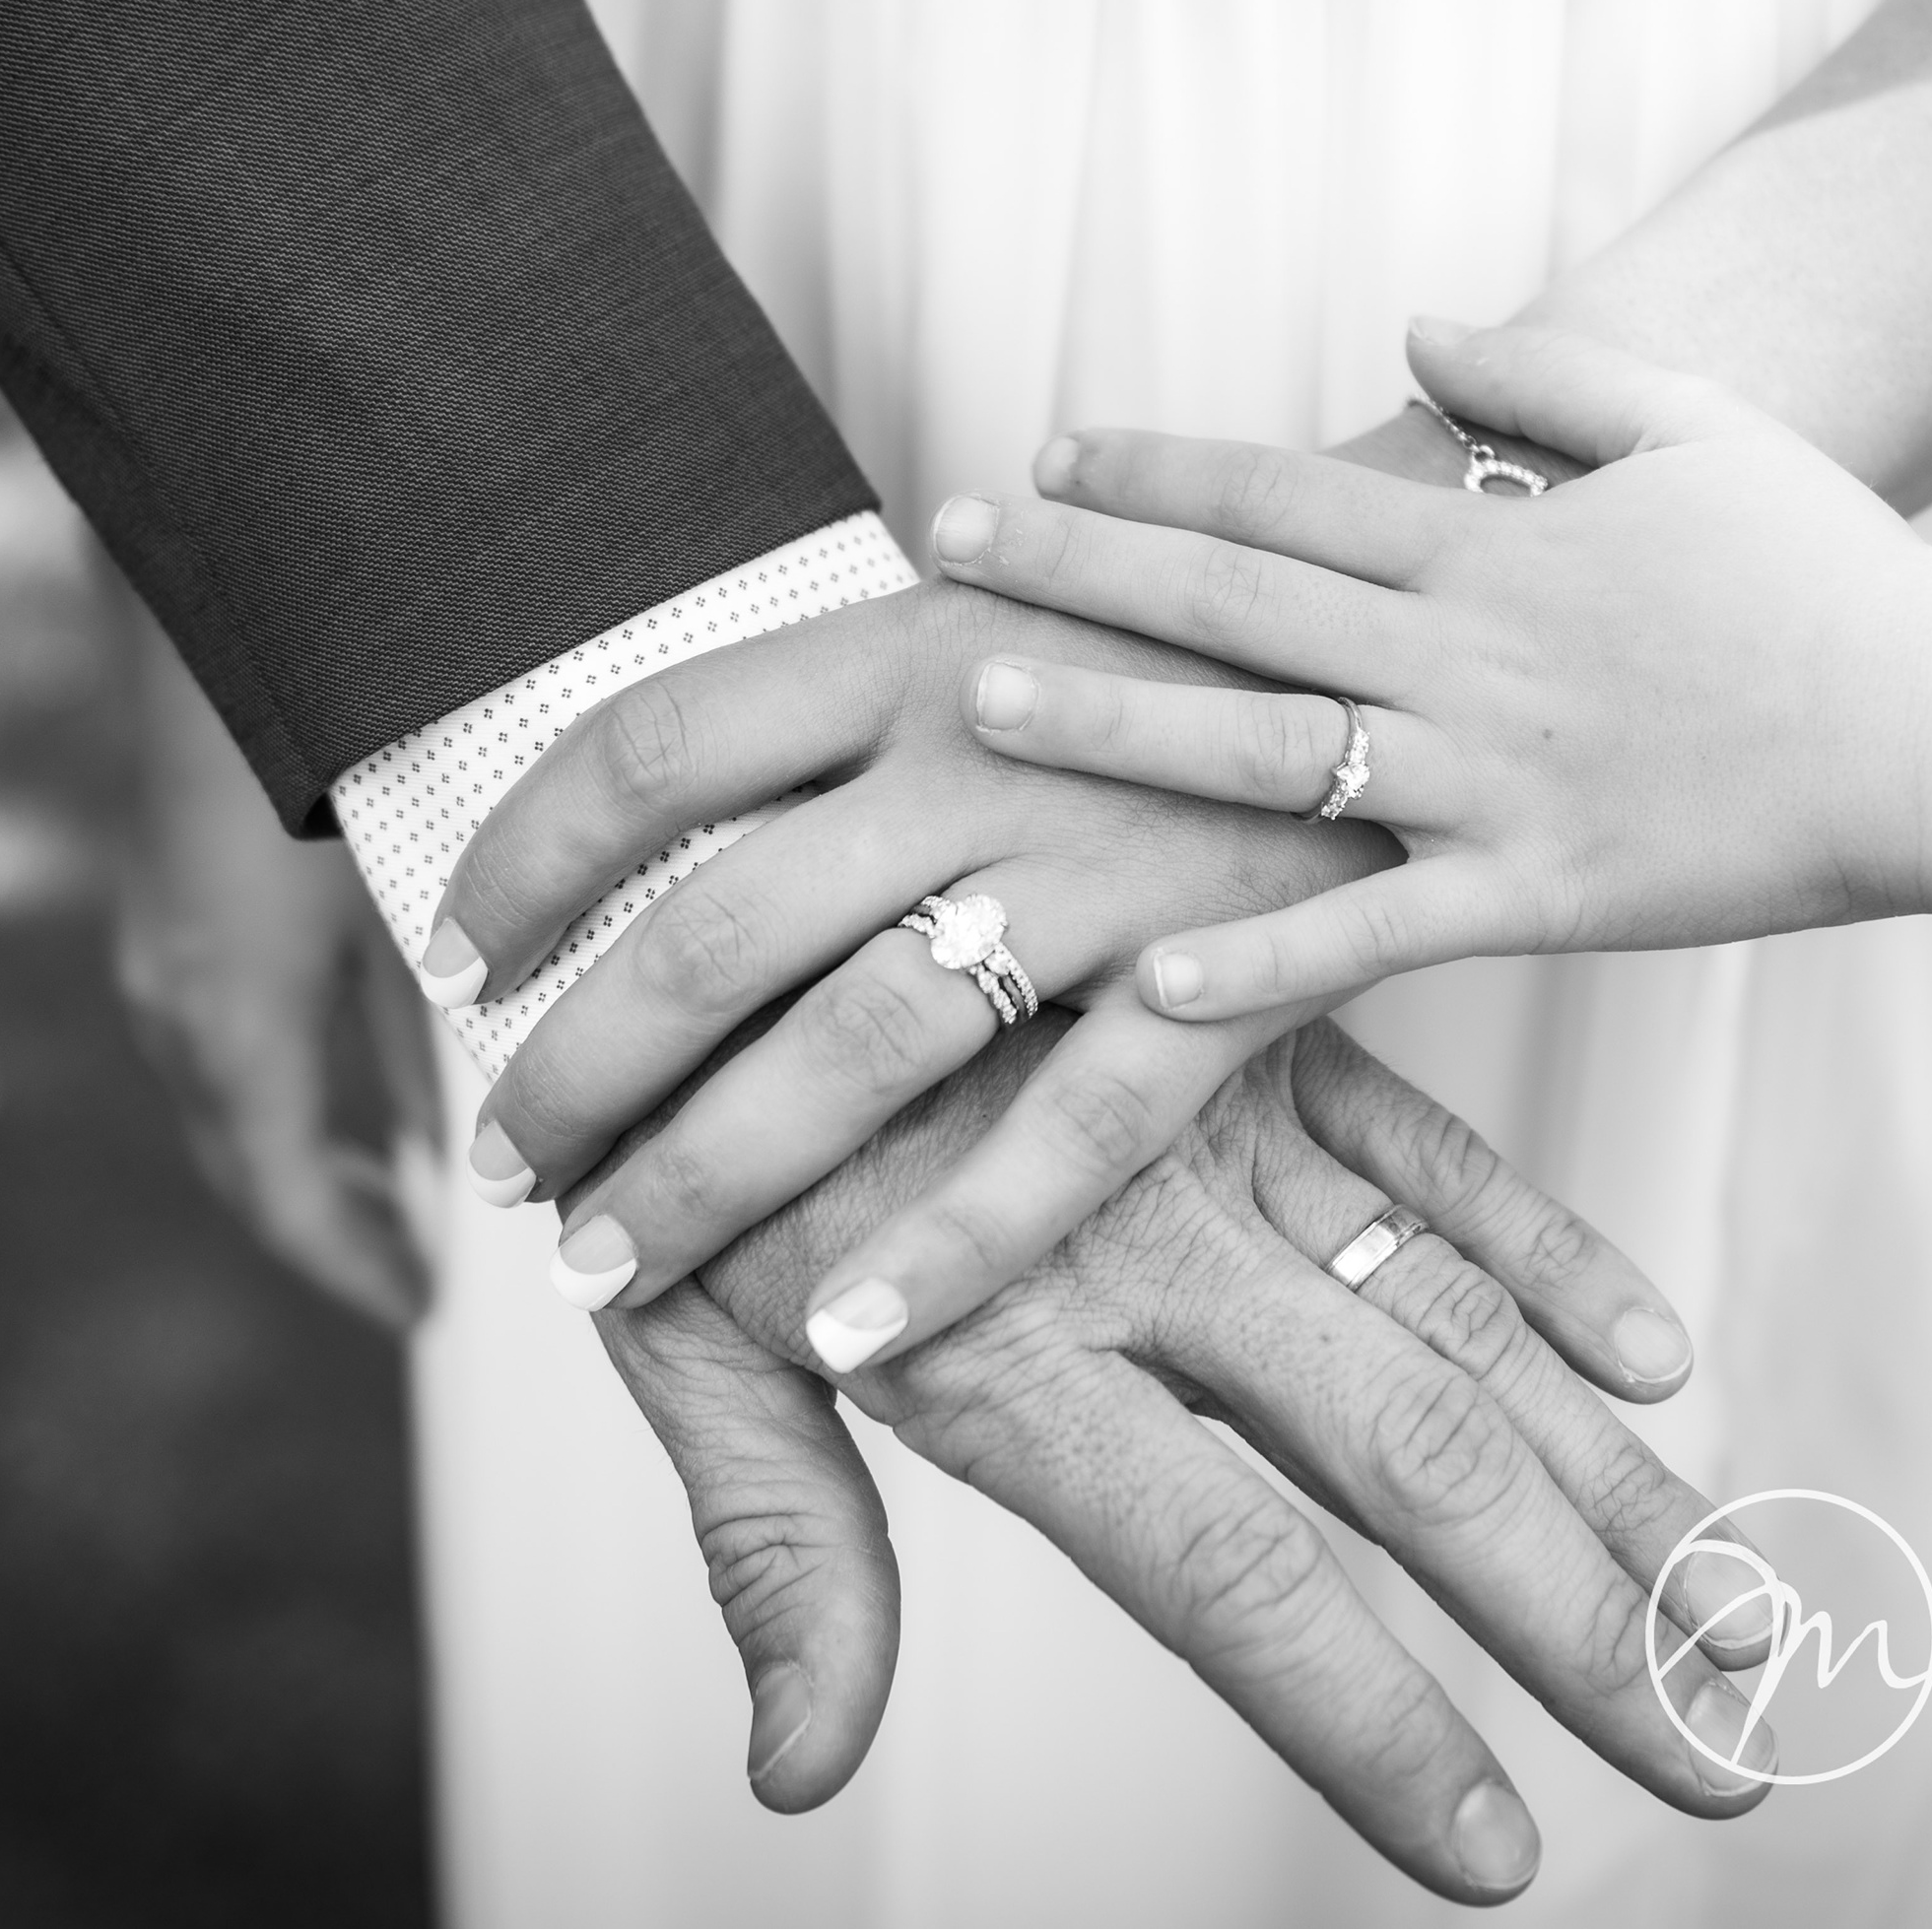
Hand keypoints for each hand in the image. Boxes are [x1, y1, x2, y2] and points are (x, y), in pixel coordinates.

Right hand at [114, 590, 439, 1324]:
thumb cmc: (342, 702)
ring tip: (421, 1196)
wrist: (224, 554)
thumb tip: (570, 1078)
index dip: (355, 1262)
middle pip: (254, 1159)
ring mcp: (169, 941)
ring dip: (324, 1148)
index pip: (282, 1192)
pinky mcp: (185, 891)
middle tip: (421, 1278)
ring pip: (243, 1091)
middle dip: (336, 1224)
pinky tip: (400, 1064)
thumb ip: (488, 974)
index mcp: (231, 1006)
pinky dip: (311, 1070)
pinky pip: (244, 1023)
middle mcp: (180, 990)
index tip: (425, 1314)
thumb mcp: (428, 864)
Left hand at [425, 413, 1536, 1373]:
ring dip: (710, 1171)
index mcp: (915, 633)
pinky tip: (845, 1337)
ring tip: (606, 1275)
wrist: (1476, 594)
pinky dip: (951, 1241)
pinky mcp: (1234, 951)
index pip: (653, 740)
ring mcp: (1110, 846)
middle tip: (507, 1166)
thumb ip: (869, 700)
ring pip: (858, 1036)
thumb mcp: (1029, 605)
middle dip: (580, 1060)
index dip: (527, 857)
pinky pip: (1072, 1125)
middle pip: (716, 917)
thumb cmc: (1217, 615)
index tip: (455, 958)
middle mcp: (986, 731)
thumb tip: (687, 774)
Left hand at [596, 1011, 1767, 1900]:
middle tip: (1727, 1766)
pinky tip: (1656, 1357)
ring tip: (1755, 1612)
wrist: (691, 833)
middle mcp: (1153, 1241)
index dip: (1373, 1729)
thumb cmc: (669, 1117)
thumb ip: (774, 1545)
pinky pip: (1430, 1140)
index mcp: (1012, 1346)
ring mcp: (1224, 1127)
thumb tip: (800, 1779)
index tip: (1500, 1861)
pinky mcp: (1251, 1031)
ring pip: (1460, 1314)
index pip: (1233, 1577)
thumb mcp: (684, 1336)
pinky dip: (1546, 1245)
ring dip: (1620, 1473)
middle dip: (1585, 1626)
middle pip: (1412, 1456)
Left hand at [931, 322, 1931, 1019]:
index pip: (1288, 495)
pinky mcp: (1545, 895)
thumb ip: (1544, 373)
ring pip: (1269, 748)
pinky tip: (1145, 974)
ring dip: (1119, 722)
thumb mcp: (1694, 426)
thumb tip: (1407, 325)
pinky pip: (1377, 933)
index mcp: (1496, 546)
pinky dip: (1262, 958)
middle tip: (941, 543)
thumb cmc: (1834, 572)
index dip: (1155, 471)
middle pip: (1236, 599)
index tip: (1041, 454)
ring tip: (983, 704)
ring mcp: (1496, 778)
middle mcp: (1468, 651)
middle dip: (1078, 566)